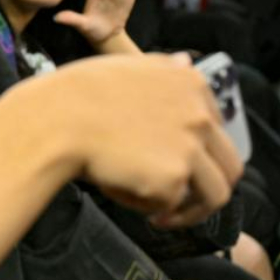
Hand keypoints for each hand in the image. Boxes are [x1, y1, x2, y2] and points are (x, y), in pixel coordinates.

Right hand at [12, 53, 240, 226]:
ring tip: (162, 218)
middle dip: (206, 187)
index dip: (198, 150)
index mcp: (189, 83)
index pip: (216, 128)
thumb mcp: (123, 67)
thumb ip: (161, 69)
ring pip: (214, 194)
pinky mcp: (172, 178)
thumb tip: (185, 61)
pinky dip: (144, 204)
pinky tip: (117, 191)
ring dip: (189, 210)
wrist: (52, 122)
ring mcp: (189, 147)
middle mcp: (199, 114)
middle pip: (228, 165)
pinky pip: (168, 204)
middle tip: (180, 201)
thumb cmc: (74, 95)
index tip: (174, 162)